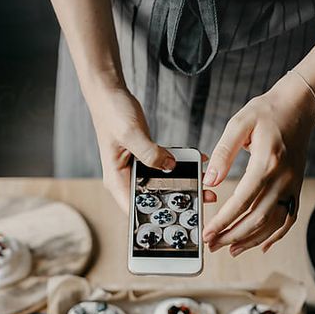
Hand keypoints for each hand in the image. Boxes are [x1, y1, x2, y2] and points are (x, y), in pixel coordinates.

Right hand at [89, 83, 216, 212]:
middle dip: (177, 201)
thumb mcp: (131, 134)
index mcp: (117, 180)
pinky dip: (181, 166)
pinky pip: (165, 167)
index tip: (180, 221)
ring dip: (183, 184)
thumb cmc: (111, 112)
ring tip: (205, 185)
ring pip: (162, 184)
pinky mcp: (145, 158)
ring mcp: (136, 170)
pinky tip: (198, 163)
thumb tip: (170, 167)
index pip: (136, 210)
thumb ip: (150, 154)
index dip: (156, 219)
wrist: (108, 92)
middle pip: (153, 199)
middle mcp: (126, 179)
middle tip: (203, 201)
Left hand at [202, 73, 314, 254]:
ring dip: (251, 240)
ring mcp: (293, 185)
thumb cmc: (267, 111)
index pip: (242, 200)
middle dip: (232, 235)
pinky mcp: (296, 187)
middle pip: (257, 217)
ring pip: (273, 223)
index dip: (223, 220)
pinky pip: (289, 218)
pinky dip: (276, 235)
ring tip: (231, 249)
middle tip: (213, 245)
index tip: (208, 232)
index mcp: (267, 162)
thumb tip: (211, 180)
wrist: (299, 106)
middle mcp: (283, 178)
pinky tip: (262, 246)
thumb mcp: (239, 124)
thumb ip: (223, 153)